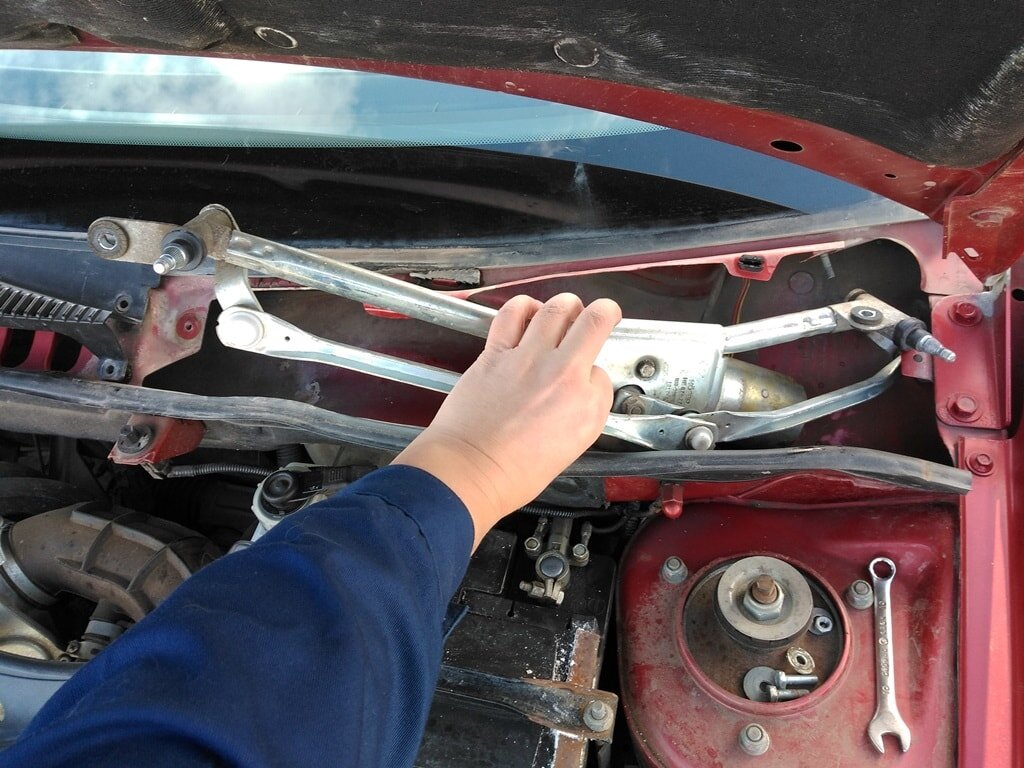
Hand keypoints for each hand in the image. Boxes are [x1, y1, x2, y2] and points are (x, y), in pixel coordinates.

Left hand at [394, 293, 620, 547]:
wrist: (471, 470)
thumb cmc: (515, 471)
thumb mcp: (572, 449)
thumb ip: (583, 411)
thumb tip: (582, 388)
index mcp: (587, 405)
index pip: (602, 373)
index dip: (594, 373)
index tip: (585, 377)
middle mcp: (563, 374)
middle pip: (594, 322)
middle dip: (603, 312)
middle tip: (601, 313)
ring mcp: (528, 359)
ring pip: (556, 309)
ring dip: (566, 305)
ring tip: (565, 309)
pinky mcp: (496, 353)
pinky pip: (513, 313)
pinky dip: (524, 306)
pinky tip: (527, 310)